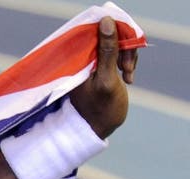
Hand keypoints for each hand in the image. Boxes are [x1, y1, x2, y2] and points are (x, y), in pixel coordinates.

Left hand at [69, 16, 138, 138]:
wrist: (97, 128)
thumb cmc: (101, 108)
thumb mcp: (106, 78)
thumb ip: (107, 51)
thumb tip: (106, 22)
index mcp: (78, 59)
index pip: (96, 32)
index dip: (115, 37)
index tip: (124, 54)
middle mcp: (81, 58)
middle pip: (108, 38)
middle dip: (124, 50)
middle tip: (128, 69)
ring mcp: (91, 63)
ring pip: (115, 45)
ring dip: (127, 57)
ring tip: (128, 75)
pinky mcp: (99, 68)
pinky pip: (116, 55)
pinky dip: (126, 63)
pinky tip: (128, 77)